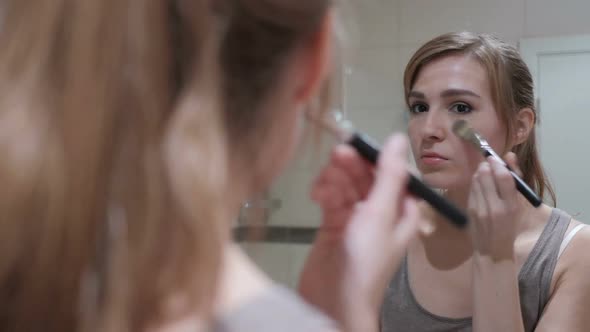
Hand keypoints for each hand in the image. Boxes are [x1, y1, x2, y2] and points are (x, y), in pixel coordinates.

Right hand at [298, 134, 420, 328]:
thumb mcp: (380, 214)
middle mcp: (381, 213)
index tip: (359, 144)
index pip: (393, 173)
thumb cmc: (365, 260)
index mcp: (401, 211)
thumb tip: (399, 137)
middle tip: (337, 153)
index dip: (377, 157)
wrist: (334, 303)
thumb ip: (388, 175)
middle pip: (367, 176)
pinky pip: (331, 199)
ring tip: (322, 186)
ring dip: (335, 180)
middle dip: (352, 166)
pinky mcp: (333, 226)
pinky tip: (316, 196)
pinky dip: (324, 194)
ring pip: (346, 185)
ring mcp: (356, 219)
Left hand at [467, 153, 521, 260]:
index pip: (504, 178)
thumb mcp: (518, 206)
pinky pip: (471, 189)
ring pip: (476, 180)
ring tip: (485, 174)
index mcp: (512, 207)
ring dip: (480, 173)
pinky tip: (480, 186)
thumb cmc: (510, 227)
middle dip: (487, 165)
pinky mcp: (469, 210)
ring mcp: (479, 209)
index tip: (496, 159)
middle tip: (489, 164)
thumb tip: (509, 156)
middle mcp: (495, 207)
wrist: (493, 251)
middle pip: (486, 175)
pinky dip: (475, 183)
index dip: (498, 164)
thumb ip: (514, 182)